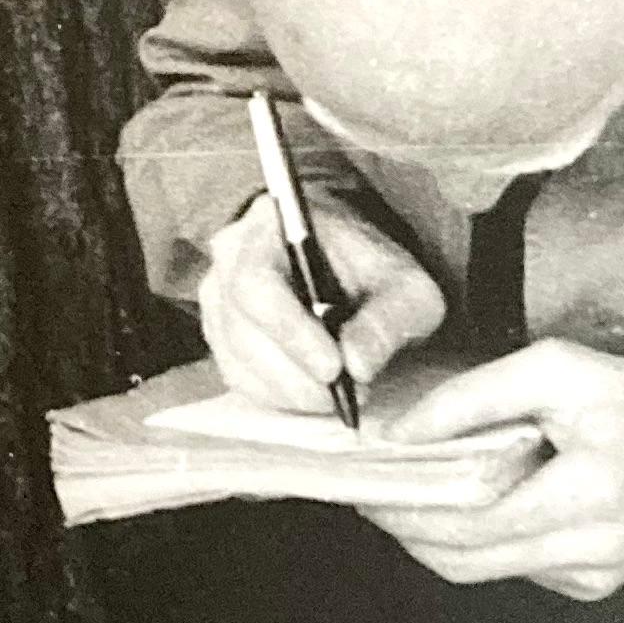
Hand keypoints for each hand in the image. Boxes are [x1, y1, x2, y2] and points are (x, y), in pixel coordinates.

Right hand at [199, 193, 446, 414]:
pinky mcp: (220, 333)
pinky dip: (277, 395)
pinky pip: (238, 376)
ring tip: (336, 396)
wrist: (344, 260)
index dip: (289, 331)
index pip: (256, 282)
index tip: (333, 369)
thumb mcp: (405, 286)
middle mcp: (229, 258)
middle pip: (241, 328)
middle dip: (294, 373)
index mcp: (269, 226)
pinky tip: (313, 393)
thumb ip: (390, 319)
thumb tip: (358, 365)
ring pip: (238, 359)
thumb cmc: (372, 268)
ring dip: (289, 390)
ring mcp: (217, 297)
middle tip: (341, 395)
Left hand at [368, 340, 623, 600]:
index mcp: (587, 496)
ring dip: (434, 538)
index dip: (406, 508)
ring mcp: (591, 577)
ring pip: (480, 571)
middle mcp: (590, 551)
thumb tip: (403, 431)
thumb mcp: (559, 371)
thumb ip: (475, 399)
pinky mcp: (592, 585)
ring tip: (409, 494)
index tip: (366, 483)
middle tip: (372, 493)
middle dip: (406, 528)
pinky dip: (481, 540)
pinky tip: (473, 503)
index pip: (467, 522)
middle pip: (463, 560)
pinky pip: (513, 567)